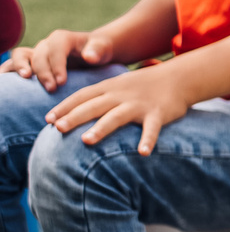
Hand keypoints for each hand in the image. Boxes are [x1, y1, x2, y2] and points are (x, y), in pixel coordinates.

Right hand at [8, 28, 111, 91]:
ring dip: (20, 68)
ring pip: (20, 56)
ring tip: (24, 80)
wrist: (93, 52)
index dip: (57, 65)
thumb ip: (97, 51)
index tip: (62, 82)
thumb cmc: (98, 50)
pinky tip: (9, 84)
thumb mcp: (102, 48)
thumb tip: (89, 57)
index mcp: (62, 38)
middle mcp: (46, 44)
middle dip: (43, 73)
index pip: (56, 50)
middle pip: (38, 56)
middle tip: (52, 89)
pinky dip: (10, 71)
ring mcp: (37, 52)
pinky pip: (15, 64)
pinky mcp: (31, 62)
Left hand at [47, 65, 195, 154]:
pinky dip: (148, 140)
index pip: (82, 96)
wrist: (178, 78)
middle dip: (75, 116)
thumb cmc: (143, 86)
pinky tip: (143, 153)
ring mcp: (139, 105)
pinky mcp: (158, 114)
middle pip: (94, 106)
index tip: (48, 120)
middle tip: (58, 129)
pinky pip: (152, 128)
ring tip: (87, 141)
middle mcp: (121, 95)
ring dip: (101, 128)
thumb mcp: (117, 86)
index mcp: (109, 88)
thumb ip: (97, 98)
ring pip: (117, 116)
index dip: (65, 107)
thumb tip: (72, 114)